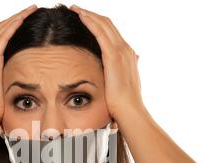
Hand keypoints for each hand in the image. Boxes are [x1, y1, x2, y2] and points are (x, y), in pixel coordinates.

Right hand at [0, 4, 37, 122]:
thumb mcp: (3, 89)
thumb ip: (9, 78)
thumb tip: (25, 79)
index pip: (1, 35)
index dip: (14, 25)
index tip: (28, 18)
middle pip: (1, 28)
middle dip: (17, 16)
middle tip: (32, 8)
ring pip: (2, 28)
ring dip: (18, 17)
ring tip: (31, 9)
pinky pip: (3, 36)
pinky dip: (13, 25)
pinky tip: (24, 18)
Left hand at [69, 4, 143, 119]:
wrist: (129, 111)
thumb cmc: (122, 104)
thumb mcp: (120, 86)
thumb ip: (119, 75)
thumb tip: (116, 75)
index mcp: (127, 55)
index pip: (111, 32)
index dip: (98, 23)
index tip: (84, 18)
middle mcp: (125, 49)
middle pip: (107, 24)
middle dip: (92, 14)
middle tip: (76, 9)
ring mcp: (121, 51)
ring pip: (104, 24)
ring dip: (89, 14)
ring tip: (75, 8)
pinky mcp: (113, 56)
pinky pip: (101, 33)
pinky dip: (91, 22)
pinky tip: (80, 16)